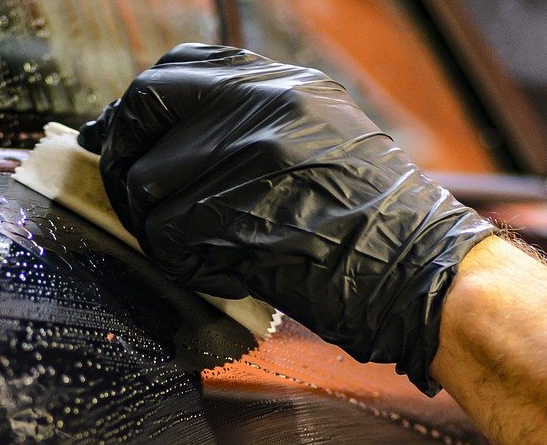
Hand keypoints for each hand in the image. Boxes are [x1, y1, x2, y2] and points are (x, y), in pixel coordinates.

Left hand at [78, 44, 493, 391]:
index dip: (139, 111)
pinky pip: (166, 238)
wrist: (421, 269)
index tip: (125, 138)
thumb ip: (253, 123)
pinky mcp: (232, 216)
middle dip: (127, 160)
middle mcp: (258, 107)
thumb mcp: (325, 135)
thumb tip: (174, 134)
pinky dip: (183, 263)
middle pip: (143, 116)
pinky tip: (221, 269)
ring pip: (147, 186)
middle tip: (133, 197)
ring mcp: (243, 159)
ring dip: (159, 225)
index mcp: (279, 84)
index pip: (174, 73)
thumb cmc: (378, 221)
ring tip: (202, 246)